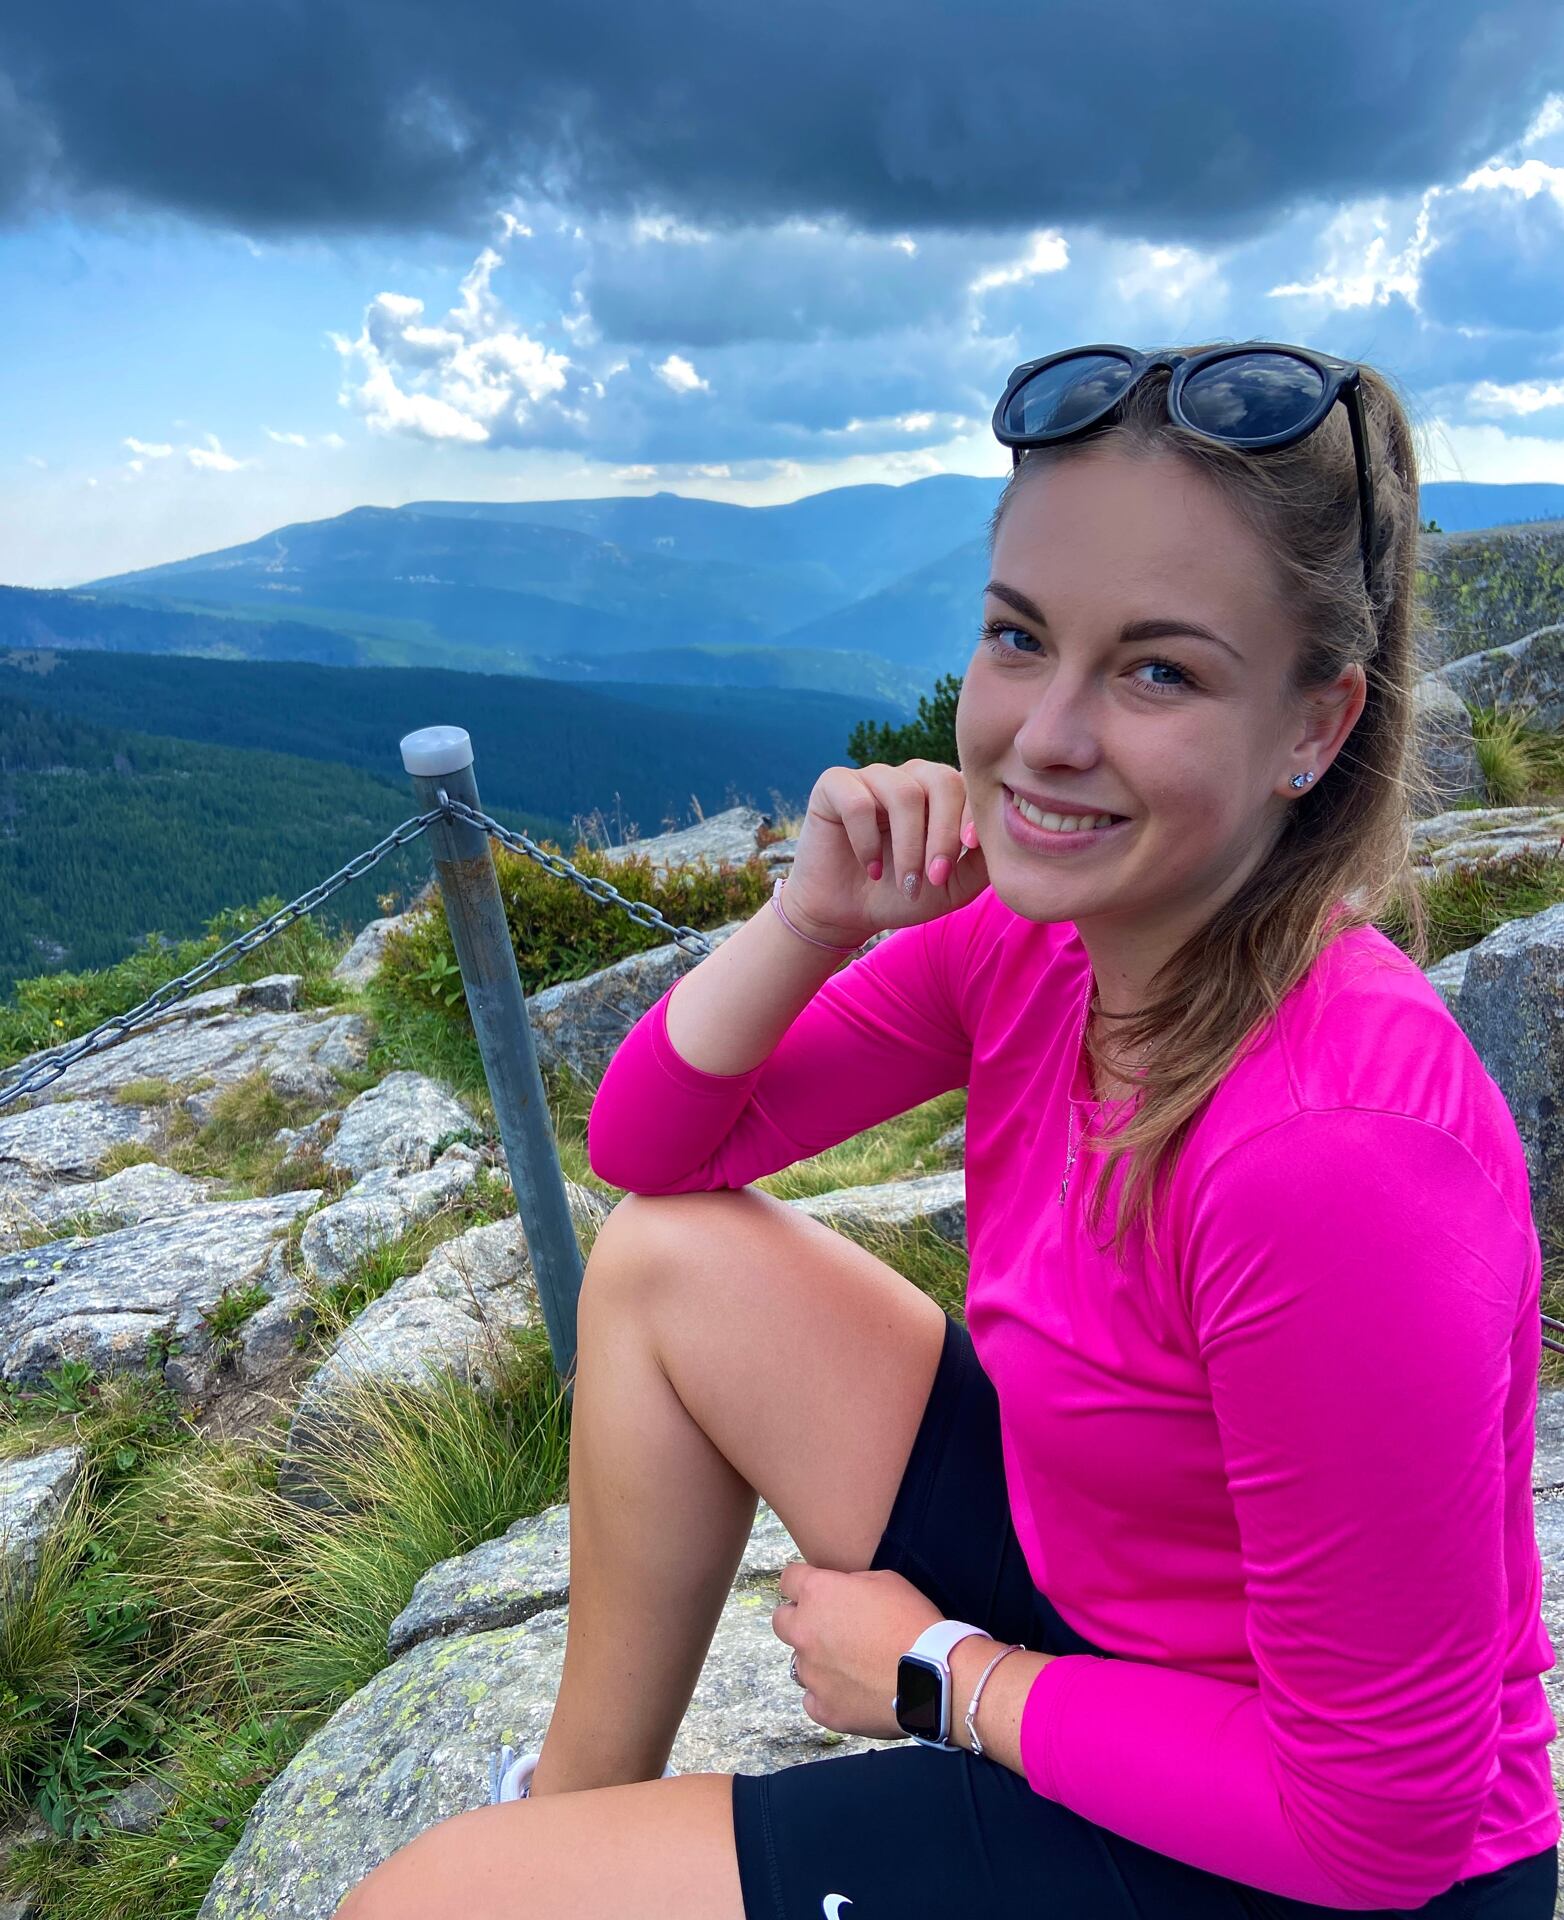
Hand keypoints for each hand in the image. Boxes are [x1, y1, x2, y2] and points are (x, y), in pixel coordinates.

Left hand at [771, 1561, 942, 1739]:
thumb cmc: (914, 1621)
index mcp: (818, 1594)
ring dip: (818, 1660)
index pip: (789, 1579)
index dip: (803, 1582)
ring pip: (799, 1663)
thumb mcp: (885, 1580)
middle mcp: (805, 1632)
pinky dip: (828, 1695)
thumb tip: (841, 1592)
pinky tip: (853, 1691)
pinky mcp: (824, 1709)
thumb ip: (850, 1584)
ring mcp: (811, 1674)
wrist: (933, 1674)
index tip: (816, 1589)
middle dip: (800, 1620)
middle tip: (830, 1627)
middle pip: (781, 1621)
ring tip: (851, 1665)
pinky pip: (813, 1700)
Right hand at [780, 759, 988, 950]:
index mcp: (941, 792)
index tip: (969, 851)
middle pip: (941, 780)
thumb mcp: (952, 886)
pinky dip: (867, 842)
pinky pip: (858, 802)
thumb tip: (1008, 835)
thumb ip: (981, 862)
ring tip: (905, 882)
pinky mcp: (835, 786)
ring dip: (908, 846)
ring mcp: (872, 778)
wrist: (848, 914)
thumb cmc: (902, 895)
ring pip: (904, 793)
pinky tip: (872, 869)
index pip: (968, 785)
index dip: (971, 816)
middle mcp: (910, 777)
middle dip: (943, 833)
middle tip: (935, 877)